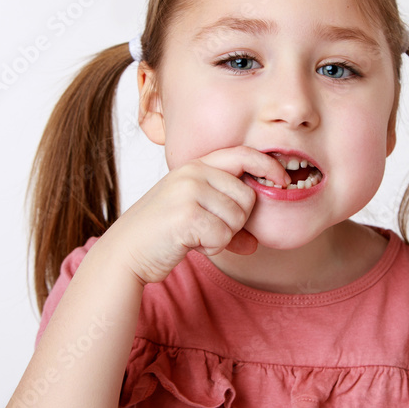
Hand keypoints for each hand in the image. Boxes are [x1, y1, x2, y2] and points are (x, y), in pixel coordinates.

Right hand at [99, 146, 290, 284]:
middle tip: (210, 230)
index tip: (283, 180)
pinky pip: (224, 235)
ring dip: (223, 235)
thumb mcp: (195, 220)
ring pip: (238, 217)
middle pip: (247, 196)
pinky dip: (213, 247)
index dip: (268, 166)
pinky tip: (191, 244)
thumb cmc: (160, 235)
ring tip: (196, 236)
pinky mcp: (186, 215)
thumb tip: (255, 243)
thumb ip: (225, 225)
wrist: (125, 253)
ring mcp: (188, 191)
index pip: (243, 154)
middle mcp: (193, 172)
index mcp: (195, 166)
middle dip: (237, 220)